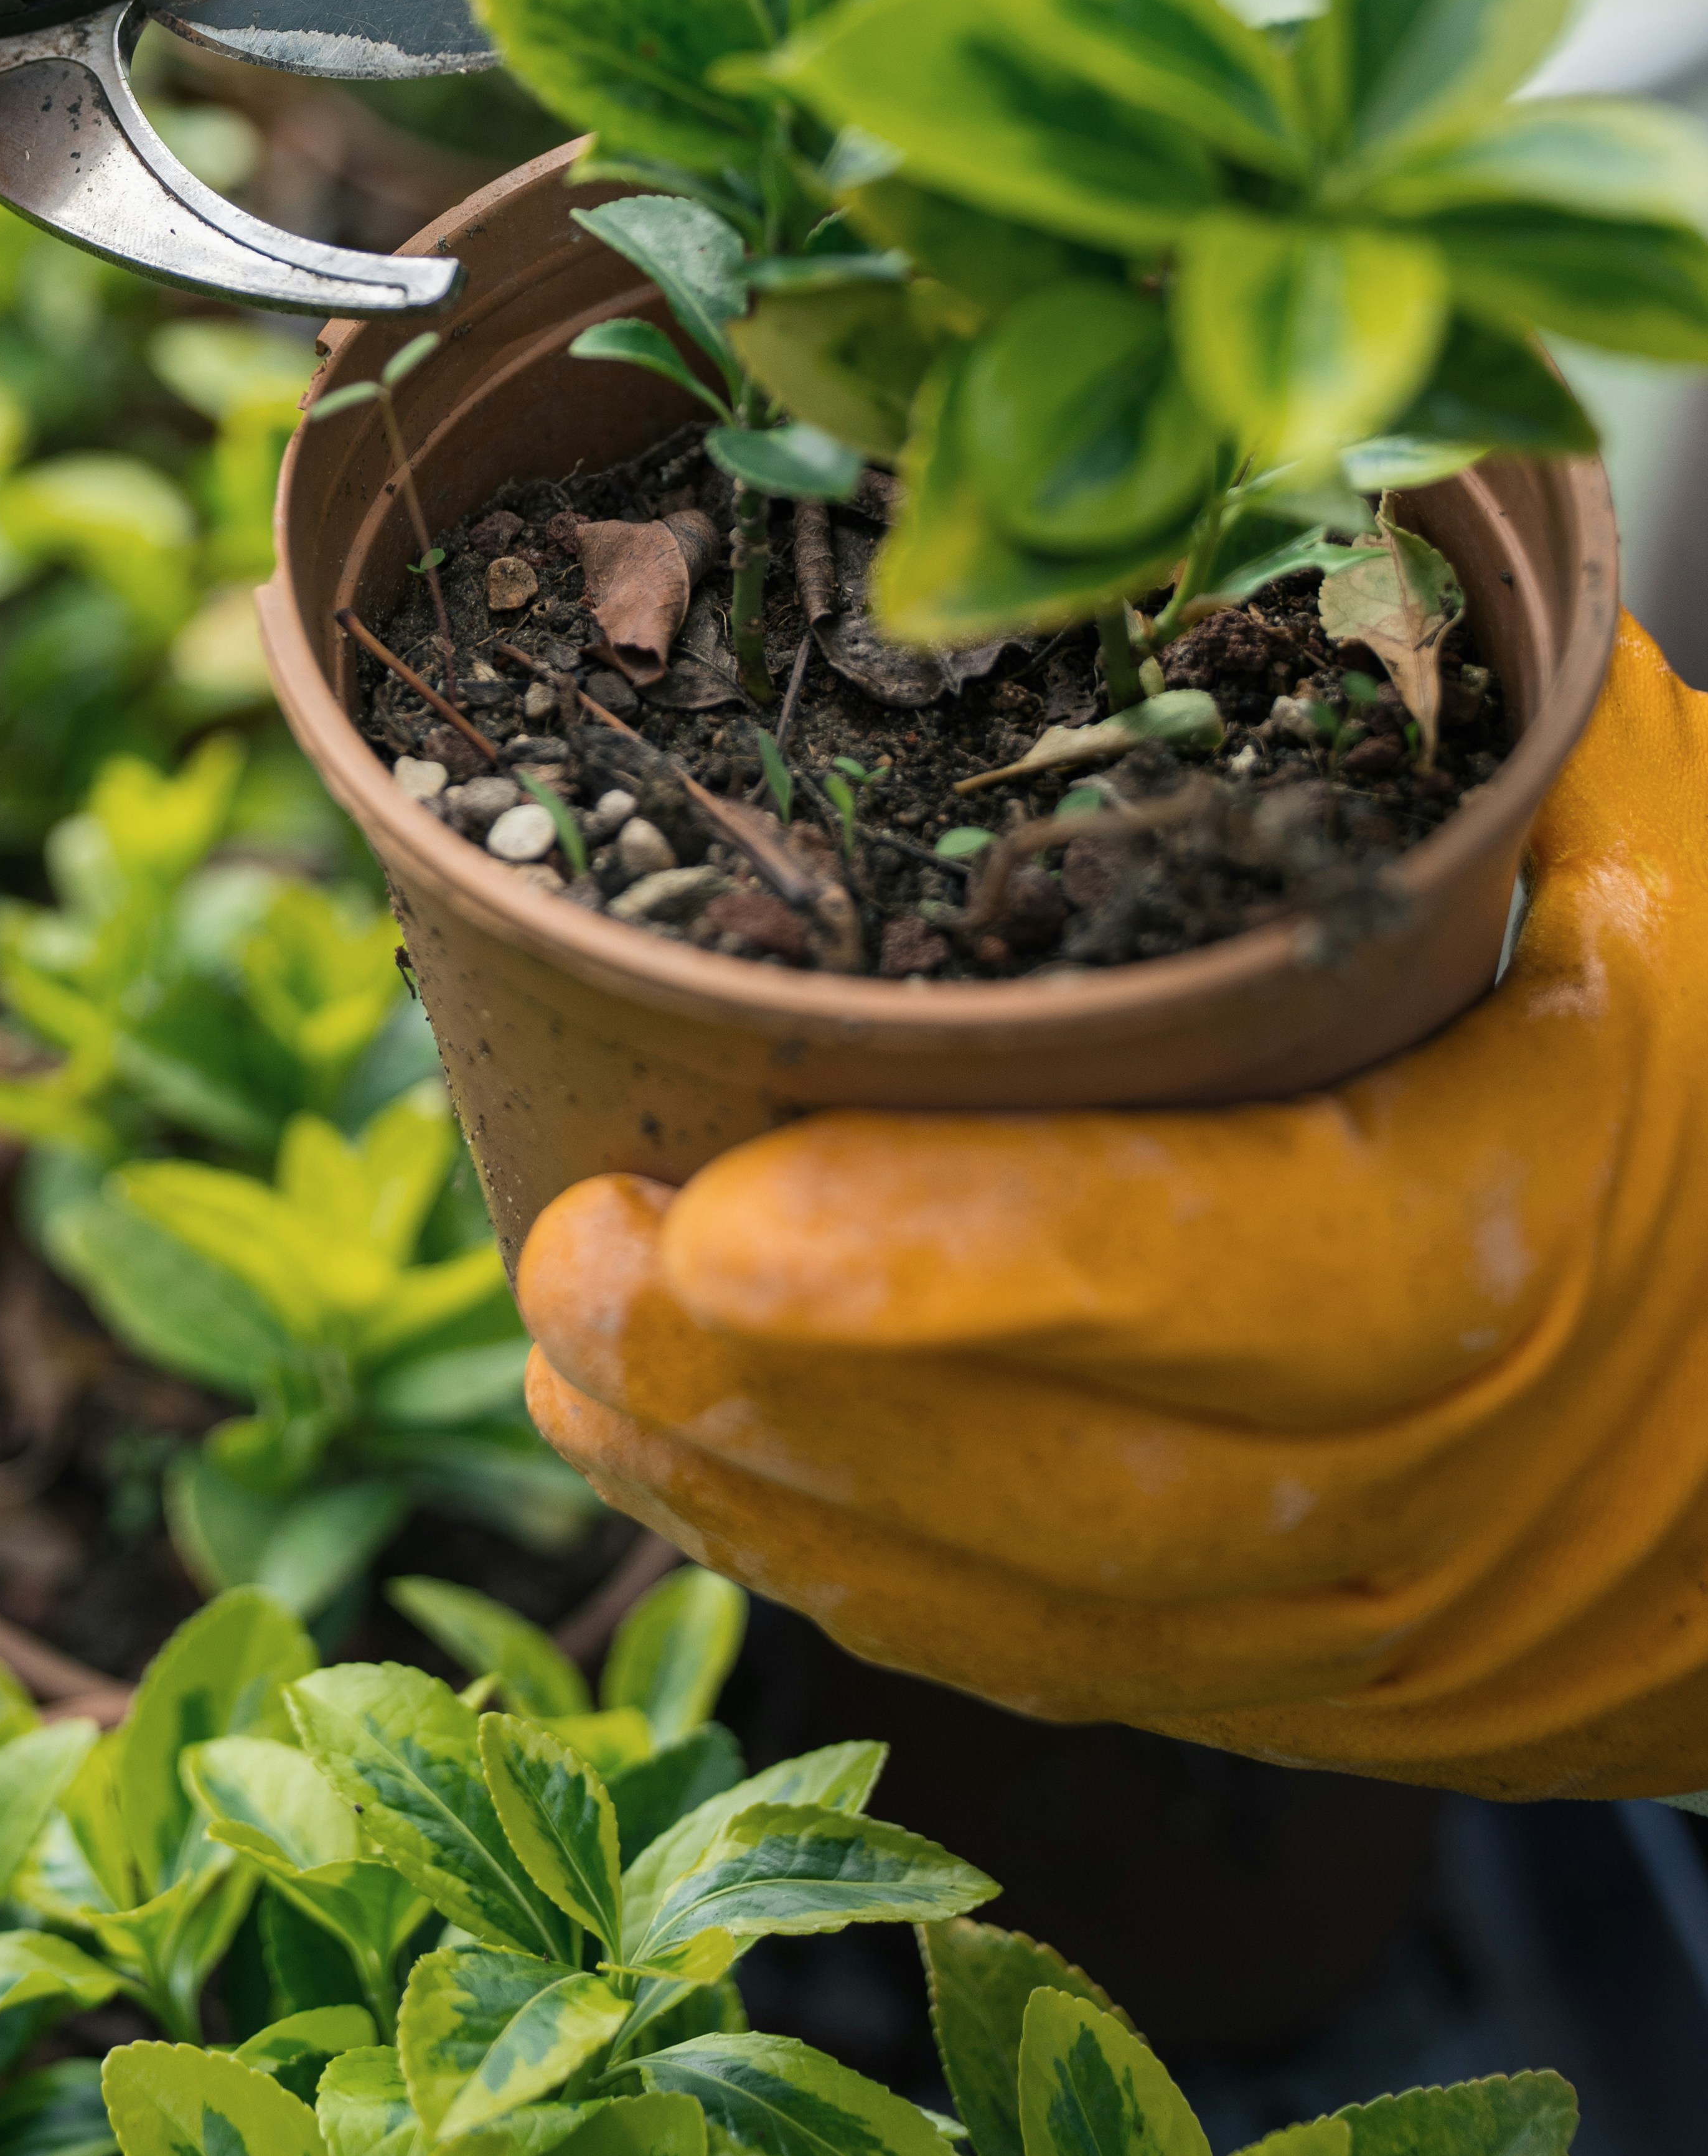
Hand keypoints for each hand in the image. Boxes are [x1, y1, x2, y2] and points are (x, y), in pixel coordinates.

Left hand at [519, 620, 1707, 1796]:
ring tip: (562, 1347)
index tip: (722, 1218)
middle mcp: (1417, 1477)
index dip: (960, 1268)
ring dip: (762, 1490)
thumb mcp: (1681, 867)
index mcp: (1511, 1236)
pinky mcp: (1284, 1678)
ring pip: (1013, 1603)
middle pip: (1057, 1485)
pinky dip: (852, 1563)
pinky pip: (1039, 1653)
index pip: (1217, 1281)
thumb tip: (1291, 477)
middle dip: (776, 1391)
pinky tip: (693, 1460)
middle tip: (560, 1249)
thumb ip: (1488, 700)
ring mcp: (1344, 1624)